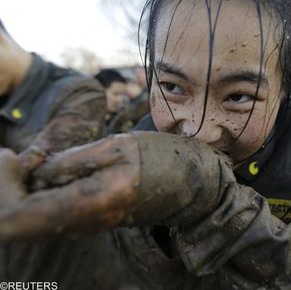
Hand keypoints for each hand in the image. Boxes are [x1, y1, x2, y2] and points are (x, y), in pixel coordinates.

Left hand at [0, 132, 230, 242]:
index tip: (12, 158)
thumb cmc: (160, 159)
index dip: (3, 189)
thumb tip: (34, 173)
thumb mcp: (115, 148)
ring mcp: (85, 225)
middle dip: (10, 185)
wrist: (189, 183)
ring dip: (25, 186)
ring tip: (39, 157)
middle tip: (23, 155)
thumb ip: (71, 162)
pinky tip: (53, 168)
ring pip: (33, 215)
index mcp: (89, 204)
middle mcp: (83, 223)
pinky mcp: (88, 219)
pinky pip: (49, 210)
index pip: (18, 219)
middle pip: (20, 220)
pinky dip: (40, 190)